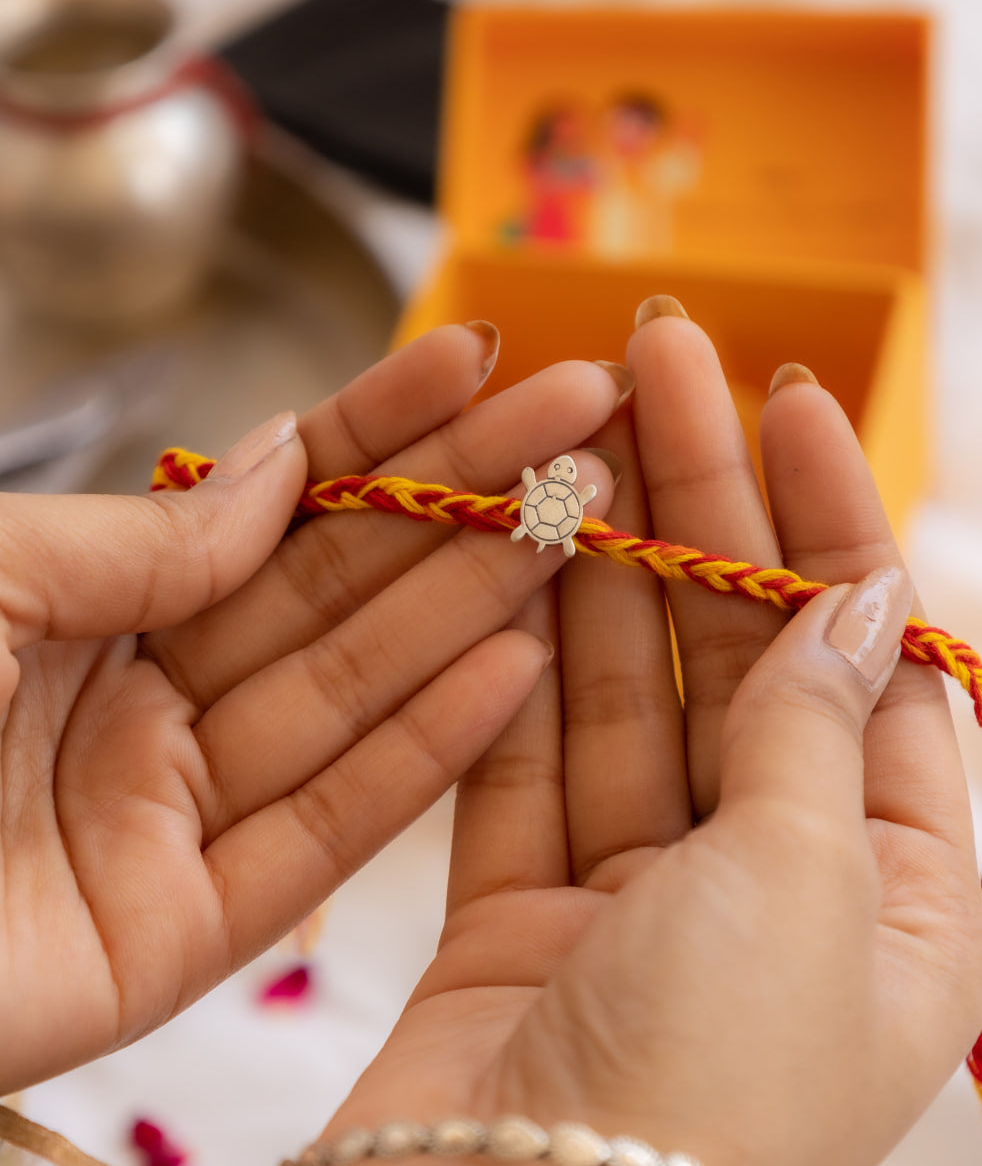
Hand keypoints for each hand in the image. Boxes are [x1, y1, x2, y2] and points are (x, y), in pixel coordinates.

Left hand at [0, 323, 627, 1092]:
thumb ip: (143, 537)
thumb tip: (284, 464)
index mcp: (86, 606)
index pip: (268, 504)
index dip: (379, 429)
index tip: (477, 361)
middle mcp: (143, 702)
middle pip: (335, 592)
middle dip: (463, 503)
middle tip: (580, 428)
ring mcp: (169, 817)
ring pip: (350, 698)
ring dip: (471, 609)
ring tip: (578, 524)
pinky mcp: (180, 935)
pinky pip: (322, 833)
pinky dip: (425, 757)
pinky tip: (512, 670)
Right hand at [323, 310, 981, 1165]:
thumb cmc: (717, 1085)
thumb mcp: (809, 883)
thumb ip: (817, 727)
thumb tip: (860, 597)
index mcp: (891, 893)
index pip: (871, 658)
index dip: (827, 517)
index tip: (784, 393)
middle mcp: (770, 886)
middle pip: (736, 652)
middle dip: (702, 503)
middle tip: (658, 360)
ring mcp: (637, 896)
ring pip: (621, 691)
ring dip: (599, 565)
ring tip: (574, 433)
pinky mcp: (521, 913)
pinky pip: (525, 763)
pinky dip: (517, 670)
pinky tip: (513, 558)